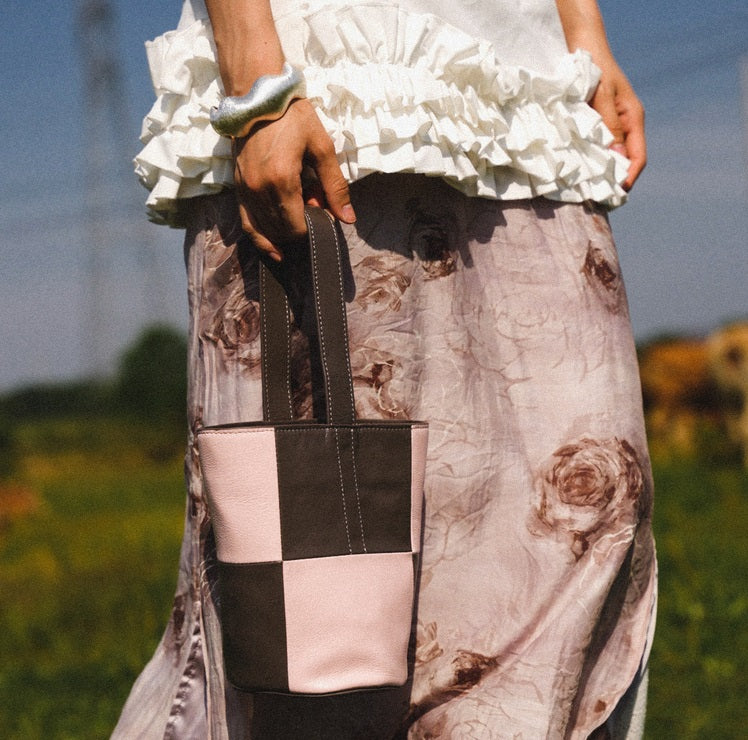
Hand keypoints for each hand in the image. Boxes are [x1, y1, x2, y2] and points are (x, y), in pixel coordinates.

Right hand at [232, 98, 355, 259]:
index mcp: (282, 181)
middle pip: (282, 230)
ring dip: (284, 231)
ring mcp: (245, 190)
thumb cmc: (293, 117)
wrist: (258, 95)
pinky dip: (261, 239)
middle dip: (300, 228)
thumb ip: (335, 186)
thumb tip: (347, 218)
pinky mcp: (238, 188)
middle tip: (314, 208)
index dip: (313, 227)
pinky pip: (247, 224)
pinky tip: (275, 251)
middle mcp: (259, 190)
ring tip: (299, 216)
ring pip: (265, 230)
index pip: (297, 226)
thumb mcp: (322, 147)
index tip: (324, 213)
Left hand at [588, 62, 646, 190]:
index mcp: (633, 119)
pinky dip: (594, 161)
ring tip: (590, 191)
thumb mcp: (602, 97)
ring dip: (604, 172)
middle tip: (599, 200)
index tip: (616, 194)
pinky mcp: (600, 124)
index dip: (629, 178)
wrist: (584, 48)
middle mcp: (626, 125)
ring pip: (613, 156)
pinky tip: (582, 171)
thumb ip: (608, 126)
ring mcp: (614, 125)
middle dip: (616, 180)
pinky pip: (601, 147)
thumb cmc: (594, 69)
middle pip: (627, 160)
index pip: (638, 157)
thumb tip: (616, 157)